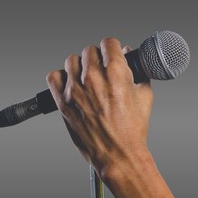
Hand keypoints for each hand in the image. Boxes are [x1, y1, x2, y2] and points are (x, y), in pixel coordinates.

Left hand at [46, 37, 153, 183]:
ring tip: (85, 78)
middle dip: (96, 57)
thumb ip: (138, 72)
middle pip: (89, 50)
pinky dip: (60, 77)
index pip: (108, 43)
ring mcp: (75, 91)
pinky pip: (53, 77)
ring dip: (78, 66)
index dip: (111, 48)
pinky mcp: (63, 103)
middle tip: (99, 70)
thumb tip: (128, 56)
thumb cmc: (132, 130)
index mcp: (116, 74)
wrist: (117, 154)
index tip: (110, 54)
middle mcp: (93, 79)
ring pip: (71, 61)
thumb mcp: (144, 96)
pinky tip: (69, 84)